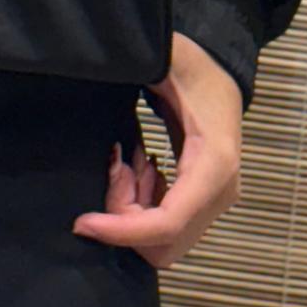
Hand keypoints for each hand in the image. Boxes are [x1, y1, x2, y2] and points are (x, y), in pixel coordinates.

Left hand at [70, 32, 242, 268]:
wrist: (222, 69)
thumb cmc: (192, 63)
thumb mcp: (163, 62)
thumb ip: (135, 71)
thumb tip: (97, 68)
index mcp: (212, 164)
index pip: (167, 224)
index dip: (122, 230)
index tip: (84, 222)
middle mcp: (219, 193)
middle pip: (164, 243)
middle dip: (125, 217)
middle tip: (116, 167)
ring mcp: (214, 200)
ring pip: (163, 240)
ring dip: (133, 210)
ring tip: (126, 163)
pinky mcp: (204, 200)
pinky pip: (166, 225)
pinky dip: (142, 207)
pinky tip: (138, 168)